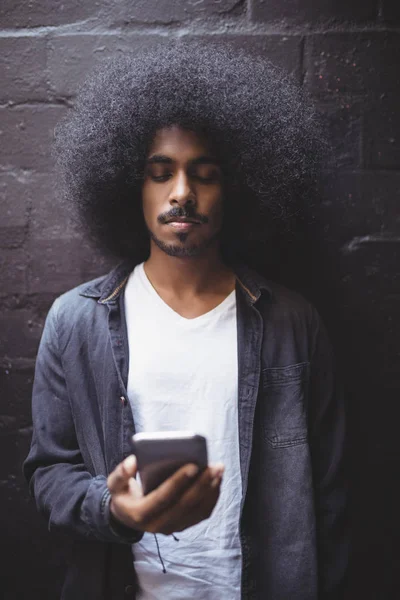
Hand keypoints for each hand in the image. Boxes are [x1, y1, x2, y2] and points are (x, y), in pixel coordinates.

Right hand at [107, 455, 223, 534]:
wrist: (127, 516)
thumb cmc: (124, 495)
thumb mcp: (114, 484)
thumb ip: (121, 473)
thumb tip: (134, 461)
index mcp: (140, 514)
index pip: (163, 497)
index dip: (178, 482)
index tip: (193, 465)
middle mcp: (157, 525)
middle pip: (185, 504)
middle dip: (202, 484)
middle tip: (214, 466)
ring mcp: (172, 527)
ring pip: (197, 510)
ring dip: (211, 490)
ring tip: (218, 470)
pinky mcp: (182, 525)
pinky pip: (201, 514)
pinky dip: (212, 498)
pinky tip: (217, 480)